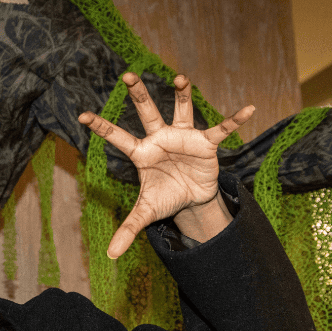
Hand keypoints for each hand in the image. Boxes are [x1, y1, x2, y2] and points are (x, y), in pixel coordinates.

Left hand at [78, 73, 252, 257]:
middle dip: (138, 94)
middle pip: (147, 112)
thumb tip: (109, 255)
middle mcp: (160, 138)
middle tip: (127, 75)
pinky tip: (249, 108)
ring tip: (179, 77)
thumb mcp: (146, 213)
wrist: (191, 199)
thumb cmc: (165, 197)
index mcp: (141, 153)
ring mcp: (183, 138)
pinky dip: (235, 120)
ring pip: (181, 110)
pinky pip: (221, 129)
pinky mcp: (205, 144)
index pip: (117, 137)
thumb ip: (128, 229)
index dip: (101, 126)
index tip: (82, 116)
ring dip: (182, 94)